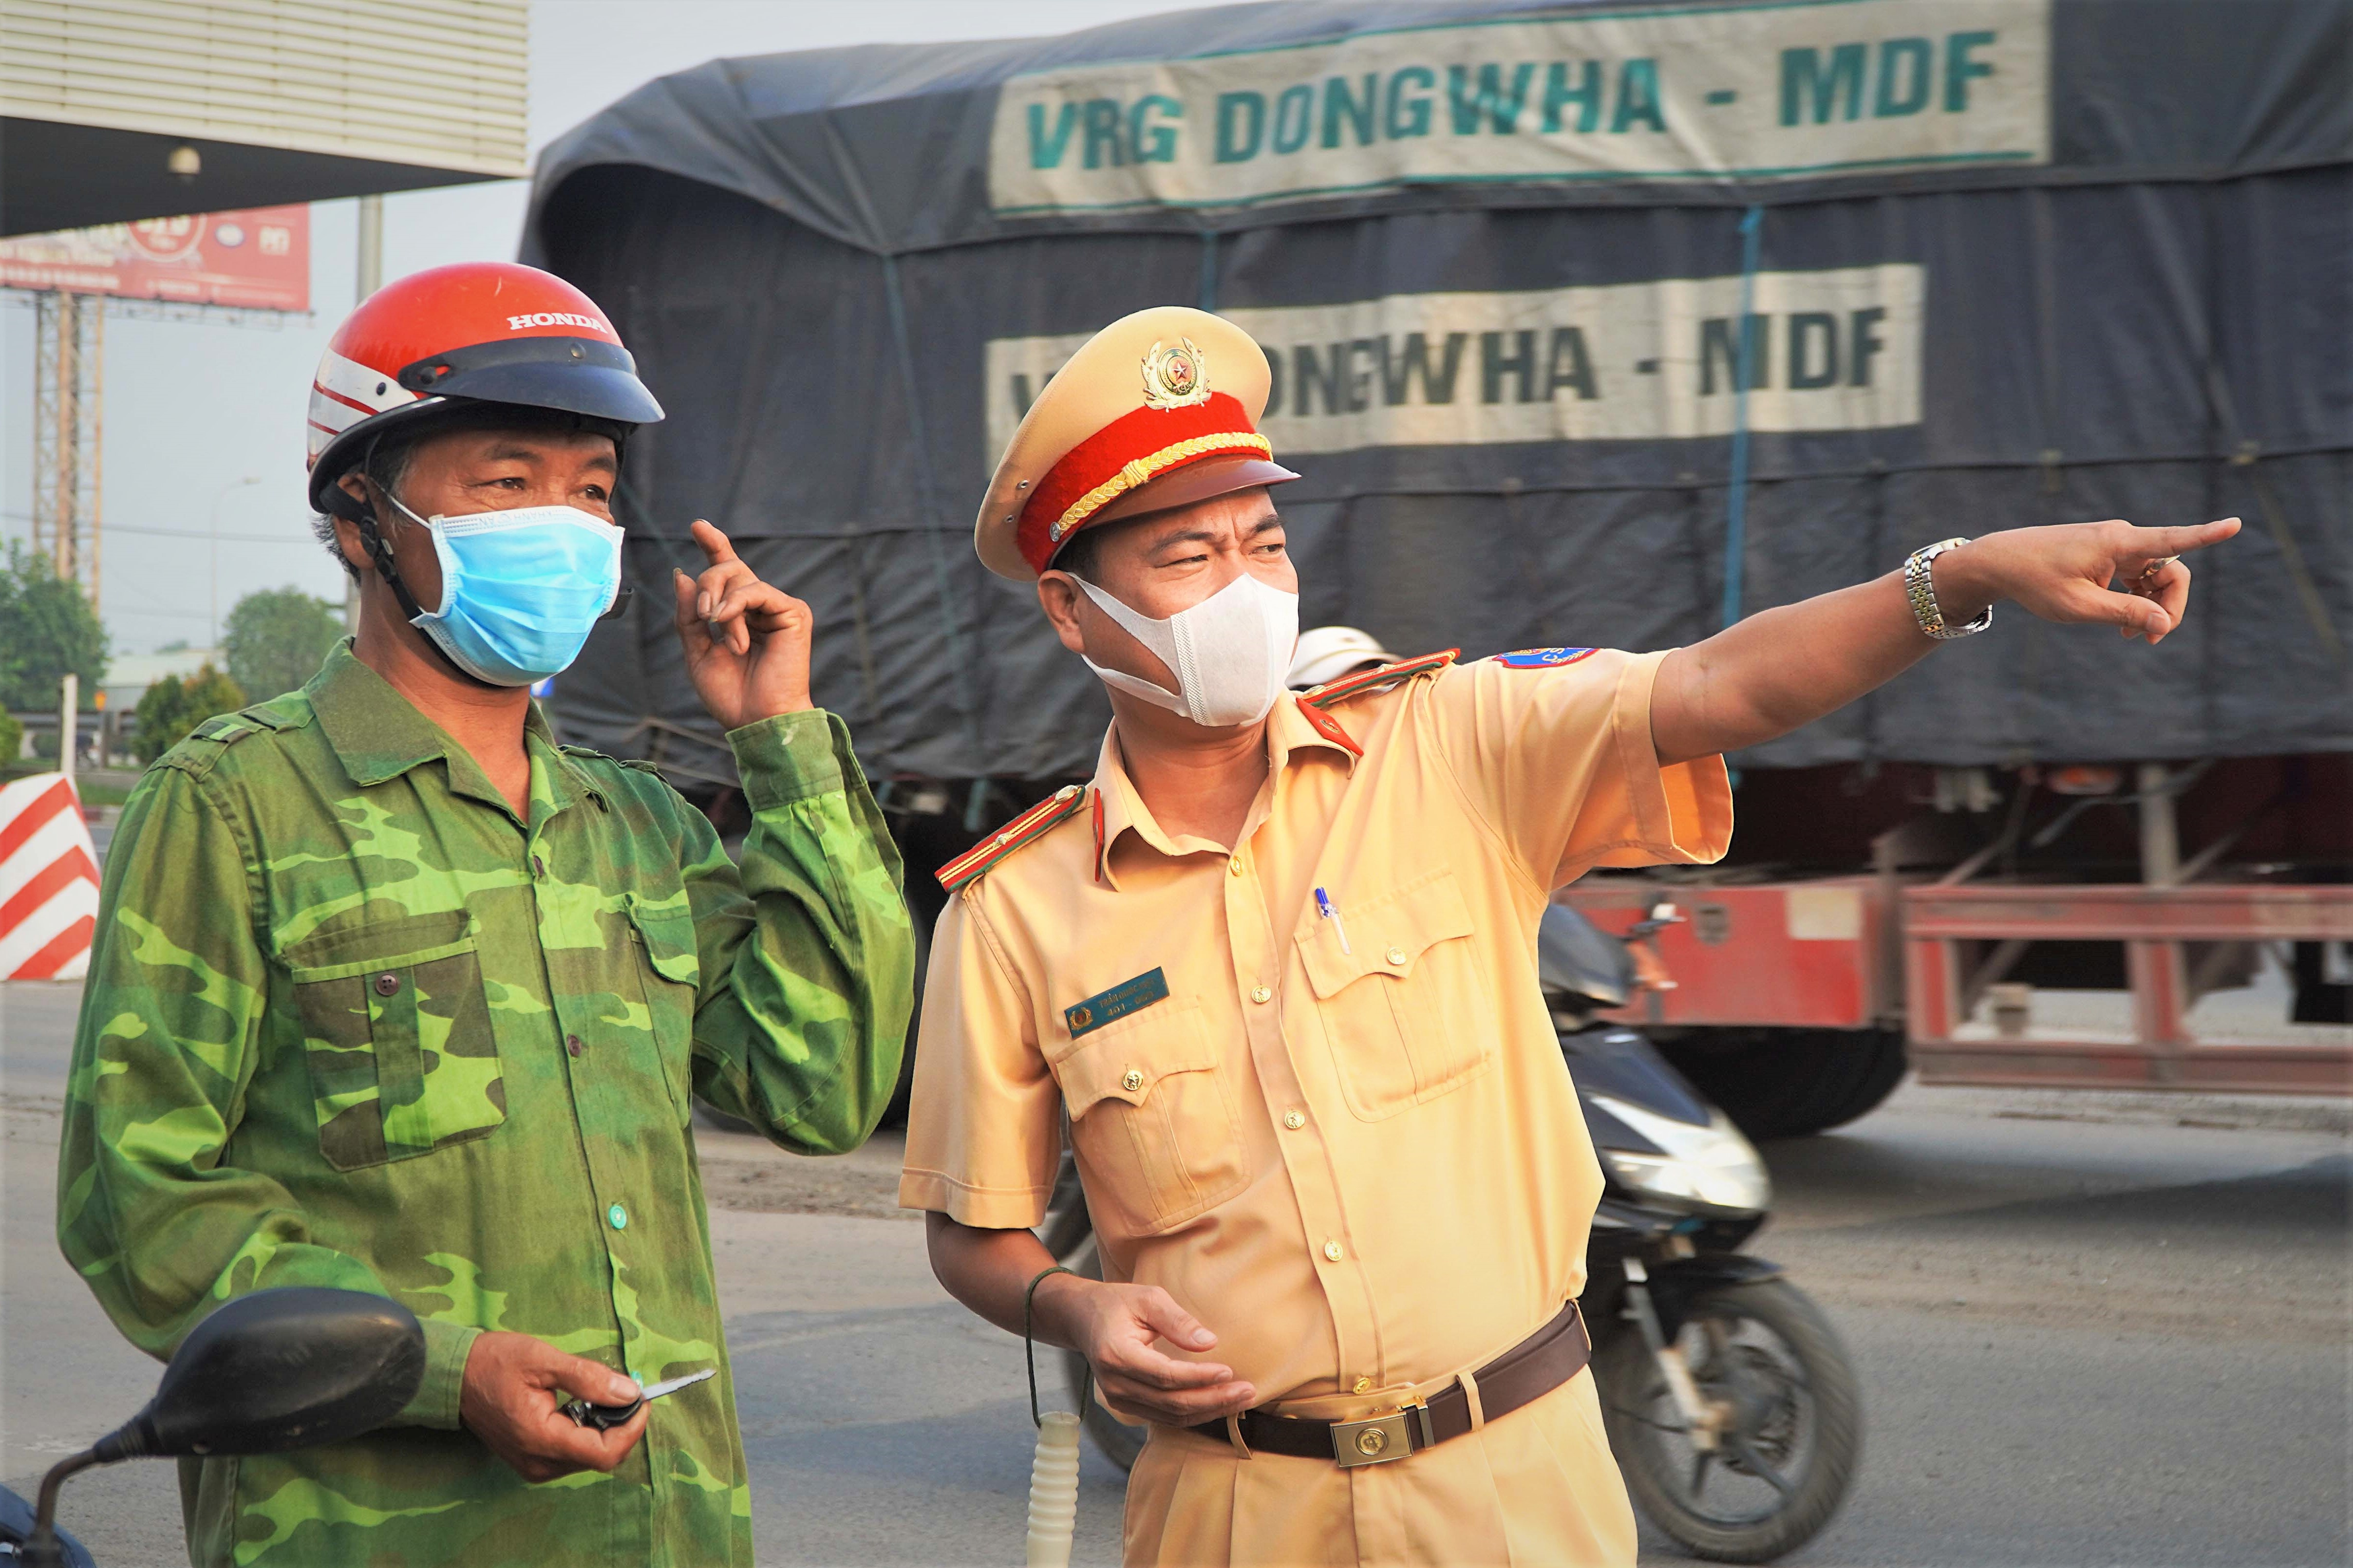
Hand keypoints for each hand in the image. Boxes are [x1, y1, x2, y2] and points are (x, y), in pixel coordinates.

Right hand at [458, 1330, 648, 1483]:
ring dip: (605, 1428)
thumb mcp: (544, 1360)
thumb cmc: (495, 1362)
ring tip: (600, 1393)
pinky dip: (587, 1432)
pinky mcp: (531, 1461)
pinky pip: (572, 1455)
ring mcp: (533, 1466)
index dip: (631, 1428)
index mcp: (540, 1439)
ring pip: (588, 1458)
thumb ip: (589, 1379)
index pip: (603, 1453)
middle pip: (600, 1458)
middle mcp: (538, 1463)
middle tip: (626, 1390)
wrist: (454, 1376)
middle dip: (621, 1426)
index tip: (643, 1399)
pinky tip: (581, 1406)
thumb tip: (630, 1393)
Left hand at [671, 519, 814, 727]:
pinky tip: (732, 631)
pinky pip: (757, 591)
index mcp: (740, 615)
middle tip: (703, 616)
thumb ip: (689, 614)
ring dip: (720, 605)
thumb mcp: (696, 651)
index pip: (727, 572)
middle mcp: (761, 607)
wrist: (756, 720)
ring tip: (720, 634)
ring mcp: (778, 608)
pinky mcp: (794, 613)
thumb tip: (683, 573)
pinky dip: (737, 607)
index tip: (697, 526)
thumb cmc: (730, 694)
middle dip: (707, 584)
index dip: (713, 545)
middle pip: (727, 568)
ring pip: (739, 577)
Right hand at [1037, 1274, 1255, 1426]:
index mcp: (1117, 1354)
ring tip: (1242, 1399)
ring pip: (1171, 1416)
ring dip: (1209, 1411)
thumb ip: (1177, 1320)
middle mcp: (1115, 1384)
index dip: (1199, 1377)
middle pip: (1171, 1403)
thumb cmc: (1117, 1303)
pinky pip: (1165, 1417)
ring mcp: (1118, 1399)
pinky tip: (1218, 1403)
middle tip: (1248, 1391)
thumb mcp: (1147, 1297)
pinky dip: (1194, 1413)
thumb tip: (1210, 1343)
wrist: (1081, 1319)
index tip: (1229, 1371)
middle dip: (1213, 1400)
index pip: (1165, 1376)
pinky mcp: (1126, 1405)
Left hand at [1935, 517, 2240, 645]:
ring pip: (2153, 576)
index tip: (2235, 524)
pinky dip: (2135, 599)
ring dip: (2150, 606)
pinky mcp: (2106, 553)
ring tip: (2132, 637)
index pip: (2172, 539)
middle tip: (2150, 639)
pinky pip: (2136, 576)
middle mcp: (2121, 537)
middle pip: (2169, 571)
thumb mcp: (2079, 606)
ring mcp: (2114, 544)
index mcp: (2117, 543)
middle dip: (2168, 605)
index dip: (2207, 535)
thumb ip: (2124, 614)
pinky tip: (2122, 624)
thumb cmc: (2035, 582)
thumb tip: (2165, 623)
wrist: (1999, 562)